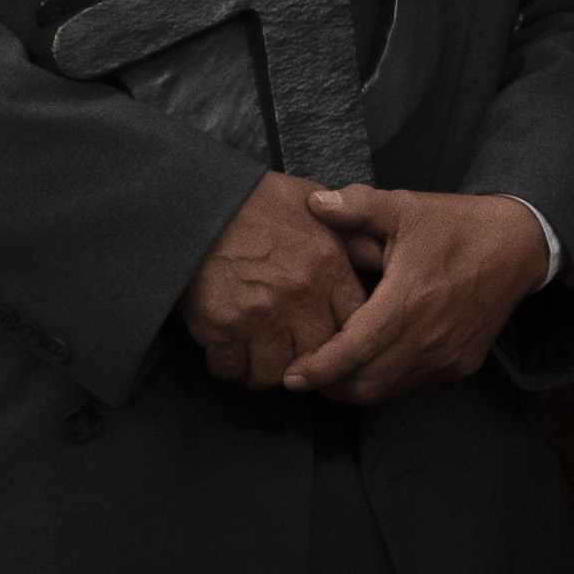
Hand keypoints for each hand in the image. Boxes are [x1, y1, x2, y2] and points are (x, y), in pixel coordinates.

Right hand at [180, 173, 362, 386]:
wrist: (199, 200)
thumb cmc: (256, 200)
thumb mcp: (314, 203)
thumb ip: (346, 232)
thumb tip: (374, 249)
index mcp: (329, 266)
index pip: (356, 322)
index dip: (345, 337)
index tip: (331, 338)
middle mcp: (300, 295)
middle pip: (318, 357)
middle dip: (306, 360)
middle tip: (290, 352)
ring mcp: (261, 314)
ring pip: (274, 373)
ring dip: (264, 369)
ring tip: (256, 355)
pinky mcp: (221, 326)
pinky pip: (230, 369)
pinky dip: (228, 365)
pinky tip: (227, 350)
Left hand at [277, 189, 548, 403]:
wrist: (519, 246)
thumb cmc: (457, 225)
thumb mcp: (405, 206)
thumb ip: (358, 207)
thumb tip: (314, 204)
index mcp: (410, 298)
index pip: (355, 350)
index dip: (319, 368)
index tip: (292, 376)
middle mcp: (430, 336)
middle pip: (366, 382)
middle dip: (331, 385)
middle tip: (305, 374)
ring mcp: (448, 355)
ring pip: (389, 389)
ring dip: (357, 386)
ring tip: (333, 373)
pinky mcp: (461, 364)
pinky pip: (413, 383)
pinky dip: (387, 380)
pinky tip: (375, 360)